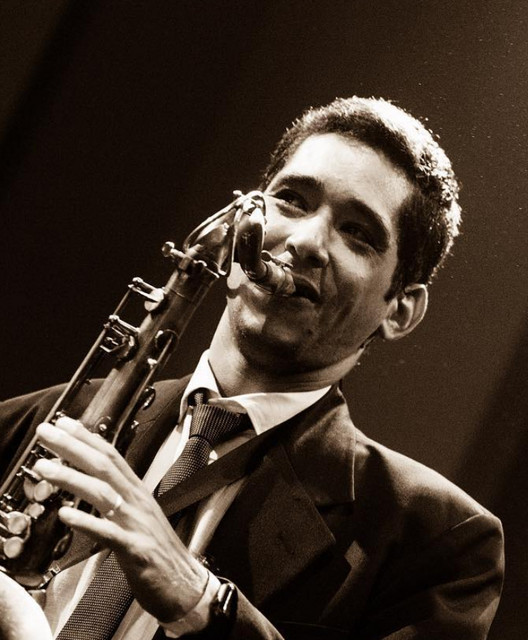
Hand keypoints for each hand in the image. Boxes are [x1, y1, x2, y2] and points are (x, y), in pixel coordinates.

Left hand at [33, 417, 208, 622]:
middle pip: (104, 466)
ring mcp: (137, 524)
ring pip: (104, 493)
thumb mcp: (136, 518)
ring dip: (72, 479)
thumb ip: (115, 500)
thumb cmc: (158, 552)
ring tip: (45, 470)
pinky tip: (67, 515)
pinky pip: (109, 533)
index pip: (111, 456)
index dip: (87, 437)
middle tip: (47, 433)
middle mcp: (138, 502)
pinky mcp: (136, 550)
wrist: (185, 584)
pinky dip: (88, 522)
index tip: (64, 423)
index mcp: (137, 493)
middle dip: (73, 447)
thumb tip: (90, 484)